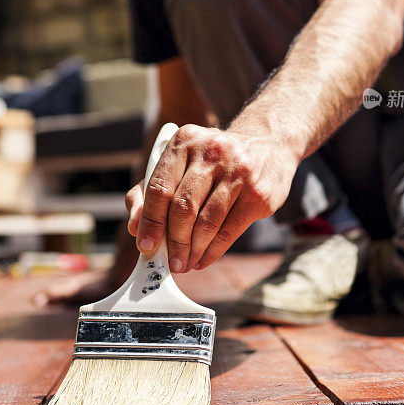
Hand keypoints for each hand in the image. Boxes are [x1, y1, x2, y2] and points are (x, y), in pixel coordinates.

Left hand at [125, 124, 298, 272]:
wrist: (267, 144)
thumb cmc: (213, 161)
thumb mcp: (180, 162)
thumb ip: (149, 192)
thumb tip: (136, 228)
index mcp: (184, 141)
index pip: (159, 187)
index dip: (150, 222)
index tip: (146, 246)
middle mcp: (212, 151)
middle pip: (183, 207)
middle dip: (174, 242)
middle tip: (170, 262)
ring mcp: (239, 171)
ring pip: (207, 222)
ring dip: (192, 250)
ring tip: (186, 263)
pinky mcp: (258, 193)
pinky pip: (229, 230)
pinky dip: (213, 252)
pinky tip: (204, 259)